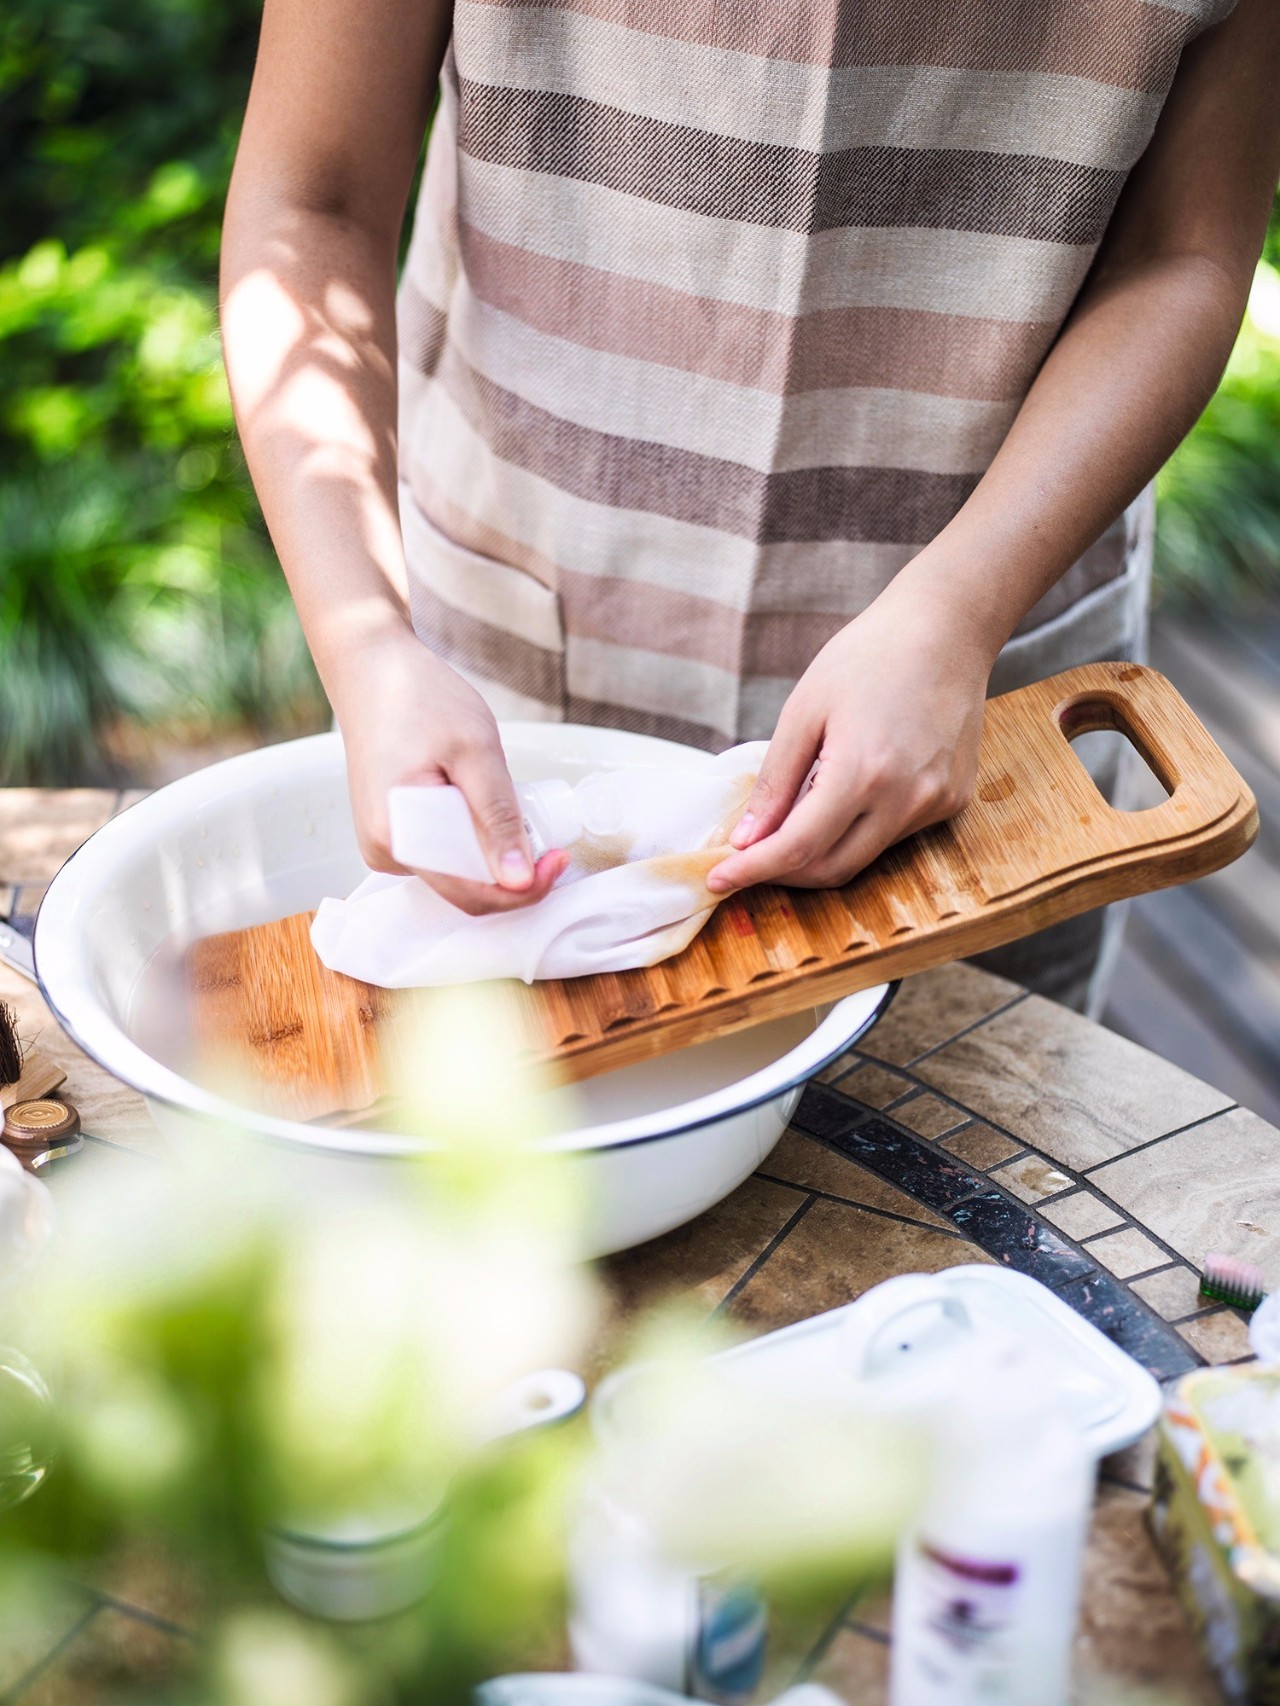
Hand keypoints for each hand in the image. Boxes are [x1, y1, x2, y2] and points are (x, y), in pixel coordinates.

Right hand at [331, 625, 567, 914]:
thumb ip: (498, 816)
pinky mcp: (391, 832)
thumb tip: (520, 881)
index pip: (470, 894)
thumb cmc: (419, 698)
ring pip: (456, 871)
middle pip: (465, 888)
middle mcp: (383, 852)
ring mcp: (384, 845)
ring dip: (490, 847)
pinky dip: (470, 835)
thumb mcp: (475, 751)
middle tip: (540, 823)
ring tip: (500, 795)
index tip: (559, 857)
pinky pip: (442, 852)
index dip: (523, 888)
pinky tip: (475, 798)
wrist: (372, 668)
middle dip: (510, 867)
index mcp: (395, 837)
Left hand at [706, 590, 990, 894]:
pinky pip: (895, 834)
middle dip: (784, 872)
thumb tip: (747, 838)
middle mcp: (907, 799)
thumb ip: (776, 782)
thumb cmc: (869, 655)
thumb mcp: (804, 710)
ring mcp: (936, 803)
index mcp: (863, 772)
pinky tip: (851, 787)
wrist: (947, 627)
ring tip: (802, 803)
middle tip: (749, 854)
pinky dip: (860, 826)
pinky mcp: (954, 800)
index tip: (718, 879)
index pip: (797, 848)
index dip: (752, 870)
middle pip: (833, 869)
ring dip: (823, 846)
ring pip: (865, 855)